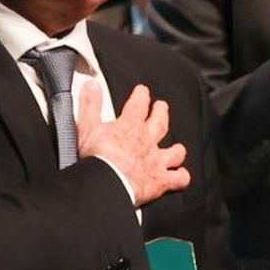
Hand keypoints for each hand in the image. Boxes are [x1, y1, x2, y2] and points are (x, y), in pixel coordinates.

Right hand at [75, 82, 188, 206]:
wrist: (107, 184)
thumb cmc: (98, 158)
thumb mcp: (87, 126)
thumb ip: (91, 104)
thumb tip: (91, 86)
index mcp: (130, 126)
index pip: (139, 103)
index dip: (142, 95)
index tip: (142, 91)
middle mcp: (147, 141)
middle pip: (160, 122)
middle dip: (162, 113)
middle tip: (162, 107)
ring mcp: (156, 161)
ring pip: (175, 152)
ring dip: (177, 149)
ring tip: (178, 148)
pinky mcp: (160, 181)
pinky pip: (178, 178)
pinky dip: (181, 177)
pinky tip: (181, 176)